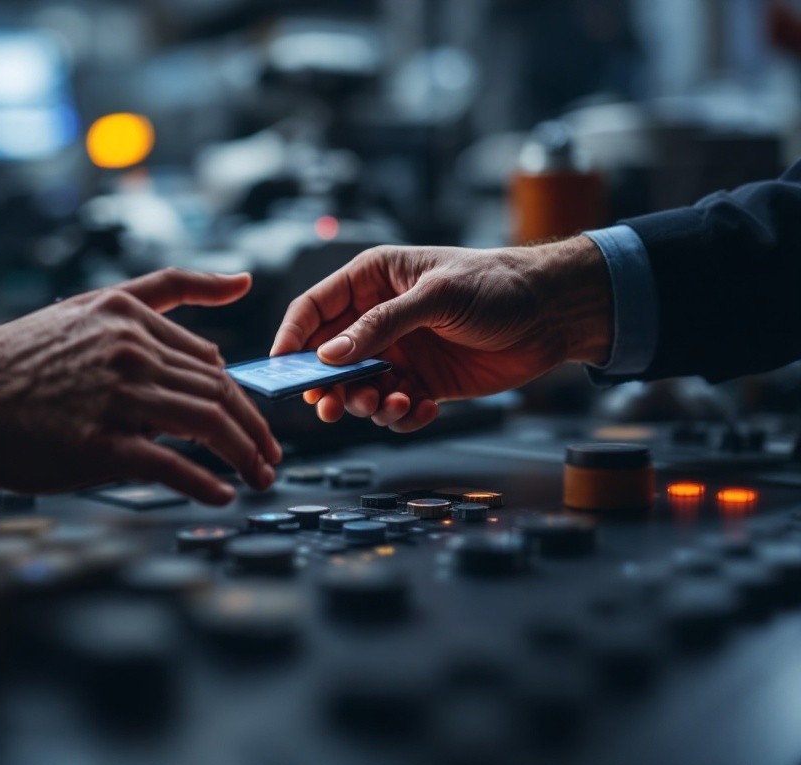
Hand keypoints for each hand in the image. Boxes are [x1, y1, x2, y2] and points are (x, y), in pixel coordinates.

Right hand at [0, 268, 281, 504]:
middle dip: (256, 432)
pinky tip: (221, 496)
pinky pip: (171, 466)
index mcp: (129, 317)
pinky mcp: (99, 444)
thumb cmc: (18, 358)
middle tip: (271, 458)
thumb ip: (166, 291)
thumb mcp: (90, 304)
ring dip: (245, 458)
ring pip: (208, 425)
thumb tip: (242, 282)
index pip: (213, 362)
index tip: (256, 424)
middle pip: (220, 393)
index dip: (245, 399)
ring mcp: (116, 397)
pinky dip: (205, 484)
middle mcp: (129, 351)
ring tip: (259, 479)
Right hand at [270, 237, 612, 431]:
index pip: (315, 309)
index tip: (279, 370)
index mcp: (373, 280)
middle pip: (330, 359)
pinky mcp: (423, 383)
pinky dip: (403, 416)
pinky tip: (424, 408)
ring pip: (359, 389)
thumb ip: (381, 325)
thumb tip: (330, 356)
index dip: (293, 338)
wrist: (553, 314)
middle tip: (330, 406)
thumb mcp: (437, 296)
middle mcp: (379, 319)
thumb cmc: (498, 285)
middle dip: (328, 385)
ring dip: (368, 404)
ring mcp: (400, 353)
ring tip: (395, 403)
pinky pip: (395, 409)